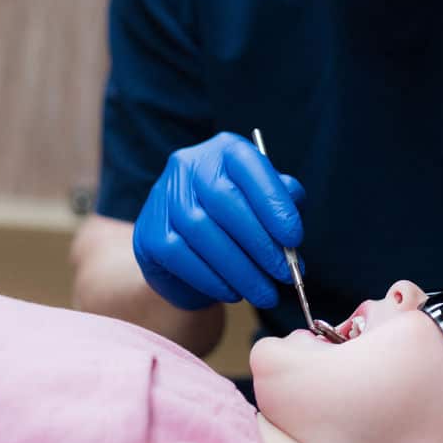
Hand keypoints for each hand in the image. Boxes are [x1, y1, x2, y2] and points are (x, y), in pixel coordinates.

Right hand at [133, 132, 305, 310]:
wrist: (191, 255)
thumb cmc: (240, 223)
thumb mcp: (268, 206)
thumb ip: (283, 201)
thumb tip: (291, 212)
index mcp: (225, 150)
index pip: (249, 164)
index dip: (272, 202)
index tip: (294, 239)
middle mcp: (189, 165)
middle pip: (223, 200)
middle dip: (260, 243)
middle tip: (285, 273)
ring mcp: (163, 196)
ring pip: (202, 231)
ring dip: (240, 269)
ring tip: (265, 292)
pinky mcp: (149, 232)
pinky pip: (180, 256)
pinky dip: (212, 279)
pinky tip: (233, 292)